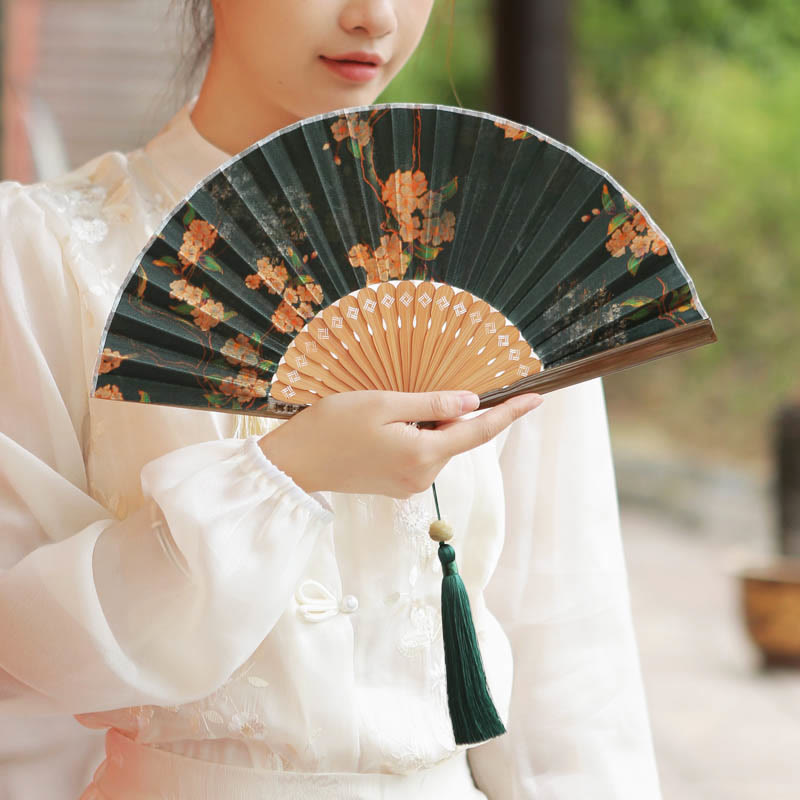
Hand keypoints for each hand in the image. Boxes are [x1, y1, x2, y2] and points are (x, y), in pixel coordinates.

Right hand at [257, 389, 542, 497]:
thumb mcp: (385, 404)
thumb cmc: (334, 426)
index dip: (510, 414)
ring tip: (390, 411)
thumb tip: (472, 404)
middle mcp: (422, 476)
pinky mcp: (396, 486)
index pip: (479, 433)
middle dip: (450, 413)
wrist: (297, 462)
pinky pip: (422, 455)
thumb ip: (432, 404)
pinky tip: (388, 426)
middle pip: (456, 438)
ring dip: (429, 424)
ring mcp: (409, 485)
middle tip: (412, 395)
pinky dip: (418, 436)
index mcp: (423, 455)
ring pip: (438, 446)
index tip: (536, 399)